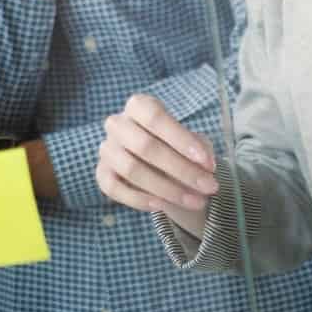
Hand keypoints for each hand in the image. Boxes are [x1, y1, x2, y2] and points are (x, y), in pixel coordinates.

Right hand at [95, 92, 219, 222]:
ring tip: (195, 201)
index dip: (182, 140)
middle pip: (145, 146)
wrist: (155, 162)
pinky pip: (115, 189)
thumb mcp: (189, 142)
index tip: (209, 163)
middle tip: (209, 187)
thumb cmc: (174, 145)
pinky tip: (163, 206)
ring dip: (167, 189)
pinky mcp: (101, 173)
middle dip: (182, 170)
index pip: (156, 117)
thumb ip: (198, 150)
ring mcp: (107, 149)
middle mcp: (117, 124)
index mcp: (138, 105)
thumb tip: (205, 168)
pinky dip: (140, 199)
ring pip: (132, 169)